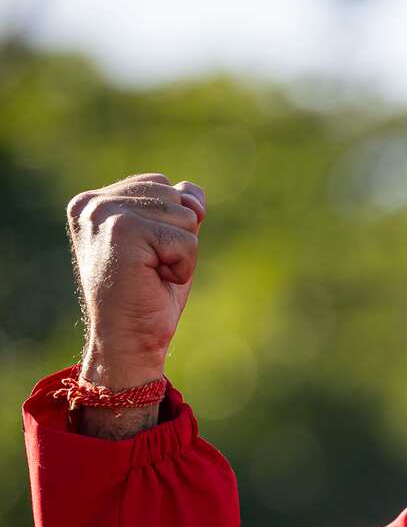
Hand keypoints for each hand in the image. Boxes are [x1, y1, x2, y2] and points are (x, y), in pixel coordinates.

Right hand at [66, 173, 206, 389]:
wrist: (128, 341)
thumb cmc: (148, 295)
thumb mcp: (167, 242)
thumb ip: (177, 209)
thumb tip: (193, 196)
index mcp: (95, 201)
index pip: (163, 185)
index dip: (172, 226)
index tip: (144, 257)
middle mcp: (93, 203)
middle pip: (177, 197)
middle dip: (178, 238)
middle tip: (149, 268)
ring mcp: (105, 214)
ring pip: (185, 216)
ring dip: (181, 253)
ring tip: (151, 274)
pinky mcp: (124, 230)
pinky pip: (186, 240)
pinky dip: (183, 267)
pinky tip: (154, 281)